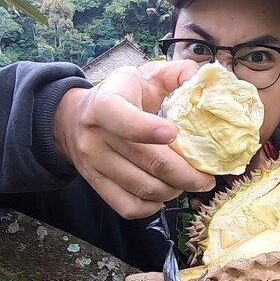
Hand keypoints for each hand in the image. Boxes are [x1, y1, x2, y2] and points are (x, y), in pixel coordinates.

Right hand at [54, 60, 215, 218]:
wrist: (73, 119)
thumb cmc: (118, 96)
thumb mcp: (140, 77)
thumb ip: (172, 73)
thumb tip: (198, 77)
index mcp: (105, 105)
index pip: (122, 119)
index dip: (148, 129)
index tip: (174, 133)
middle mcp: (95, 137)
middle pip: (146, 162)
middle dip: (185, 173)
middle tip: (207, 176)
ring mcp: (94, 165)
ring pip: (142, 188)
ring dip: (174, 190)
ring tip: (188, 181)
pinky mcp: (96, 186)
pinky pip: (128, 207)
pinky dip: (153, 206)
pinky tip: (165, 192)